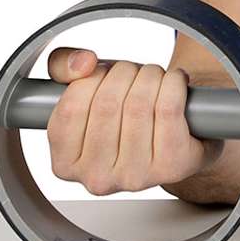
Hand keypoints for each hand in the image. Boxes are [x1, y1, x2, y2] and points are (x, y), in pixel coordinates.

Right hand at [43, 48, 223, 194]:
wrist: (176, 139)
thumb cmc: (124, 114)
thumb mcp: (84, 88)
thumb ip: (63, 66)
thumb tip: (84, 62)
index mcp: (65, 164)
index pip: (71, 107)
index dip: (92, 77)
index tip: (106, 72)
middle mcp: (97, 178)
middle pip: (107, 104)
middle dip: (125, 72)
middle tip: (134, 71)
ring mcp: (134, 177)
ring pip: (139, 104)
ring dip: (150, 75)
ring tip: (154, 76)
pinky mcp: (171, 166)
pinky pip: (169, 109)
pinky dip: (174, 83)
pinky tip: (175, 81)